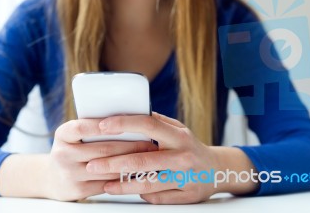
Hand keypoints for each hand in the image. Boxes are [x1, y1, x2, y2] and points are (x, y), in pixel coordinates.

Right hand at [45, 118, 157, 200]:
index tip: (124, 123)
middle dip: (130, 146)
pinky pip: (107, 183)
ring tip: (148, 157)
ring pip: (108, 168)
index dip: (102, 125)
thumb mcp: (73, 135)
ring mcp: (70, 174)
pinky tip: (137, 172)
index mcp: (63, 135)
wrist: (51, 177)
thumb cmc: (71, 149)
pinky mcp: (79, 190)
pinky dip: (124, 177)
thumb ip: (92, 127)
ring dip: (131, 163)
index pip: (82, 127)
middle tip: (150, 143)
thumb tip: (127, 119)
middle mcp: (63, 154)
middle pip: (102, 150)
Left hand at [86, 113, 257, 203]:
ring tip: (105, 184)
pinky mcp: (186, 196)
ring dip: (122, 185)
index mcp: (178, 135)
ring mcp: (186, 177)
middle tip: (92, 164)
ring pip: (148, 183)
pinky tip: (126, 191)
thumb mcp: (178, 129)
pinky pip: (157, 197)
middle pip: (142, 159)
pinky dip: (140, 194)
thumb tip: (130, 111)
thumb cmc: (189, 146)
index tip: (103, 126)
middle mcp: (183, 155)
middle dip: (113, 162)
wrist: (217, 170)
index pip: (148, 125)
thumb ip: (156, 122)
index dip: (124, 124)